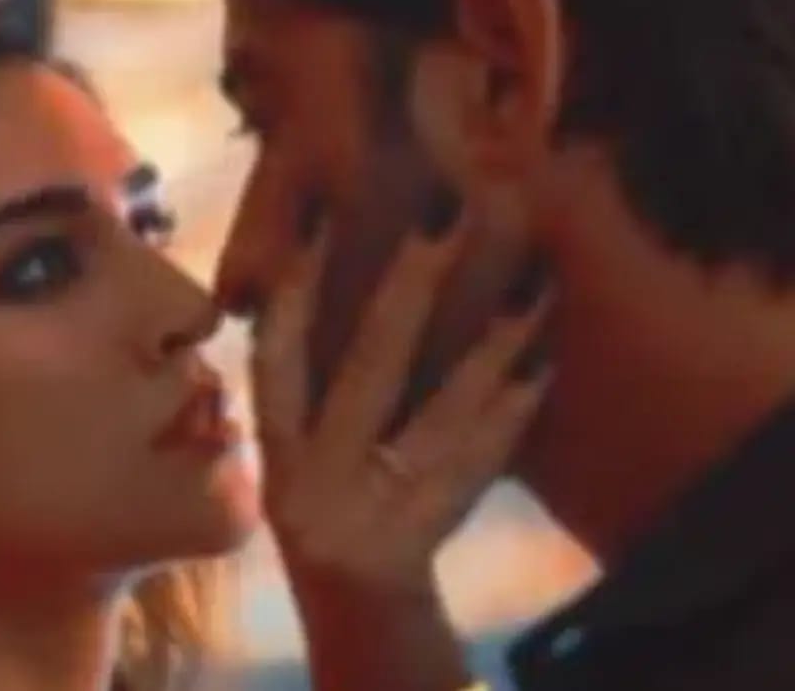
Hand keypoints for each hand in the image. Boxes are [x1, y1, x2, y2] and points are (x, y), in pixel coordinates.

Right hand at [252, 214, 549, 690]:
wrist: (352, 609)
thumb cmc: (325, 500)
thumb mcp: (293, 448)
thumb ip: (301, 380)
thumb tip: (311, 275)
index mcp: (276, 448)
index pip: (278, 358)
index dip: (296, 290)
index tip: (324, 218)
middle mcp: (317, 477)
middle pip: (366, 373)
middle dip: (407, 291)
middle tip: (445, 212)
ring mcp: (375, 509)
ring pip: (442, 416)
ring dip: (491, 346)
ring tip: (534, 281)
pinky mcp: (428, 533)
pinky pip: (480, 467)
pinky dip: (513, 412)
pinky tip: (545, 360)